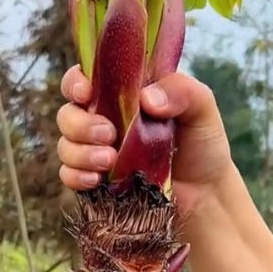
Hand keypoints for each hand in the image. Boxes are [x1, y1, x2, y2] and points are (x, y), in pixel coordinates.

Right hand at [56, 66, 233, 216]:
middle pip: (68, 112)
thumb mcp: (201, 108)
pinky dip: (76, 176)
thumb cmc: (203, 144)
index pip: (86, 77)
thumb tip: (147, 99)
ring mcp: (98, 151)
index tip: (86, 92)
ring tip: (110, 161)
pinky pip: (68, 174)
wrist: (207, 194)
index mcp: (125, 93)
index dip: (76, 82)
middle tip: (108, 134)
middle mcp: (105, 119)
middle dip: (80, 123)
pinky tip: (96, 180)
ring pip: (65, 144)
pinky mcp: (97, 180)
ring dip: (79, 151)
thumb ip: (181, 91)